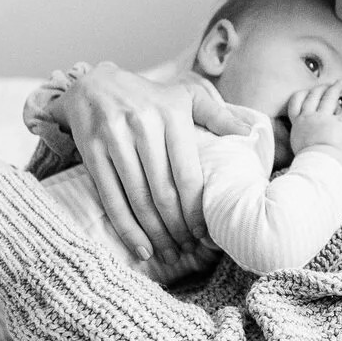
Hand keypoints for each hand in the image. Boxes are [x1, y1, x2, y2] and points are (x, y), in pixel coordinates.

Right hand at [57, 63, 250, 261]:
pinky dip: (126, 228)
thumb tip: (249, 134)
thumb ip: (217, 115)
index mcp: (171, 115)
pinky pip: (111, 198)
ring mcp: (114, 140)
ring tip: (169, 255)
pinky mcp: (91, 152)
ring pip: (138, 199)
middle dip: (178, 227)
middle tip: (189, 250)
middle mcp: (143, 127)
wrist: (93, 85)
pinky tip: (141, 248)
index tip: (205, 232)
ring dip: (155, 233)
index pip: (187, 174)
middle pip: (163, 191)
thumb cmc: (150, 97)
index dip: (196, 208)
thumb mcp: (185, 96)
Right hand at [285, 81, 341, 162]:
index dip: (302, 94)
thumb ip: (303, 135)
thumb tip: (309, 135)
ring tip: (340, 83)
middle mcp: (309, 117)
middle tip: (326, 85)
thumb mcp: (298, 145)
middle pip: (313, 96)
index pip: (296, 102)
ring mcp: (324, 119)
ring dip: (335, 88)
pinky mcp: (339, 124)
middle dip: (319, 88)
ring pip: (329, 97)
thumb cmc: (307, 160)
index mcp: (298, 123)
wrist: (315, 164)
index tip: (307, 91)